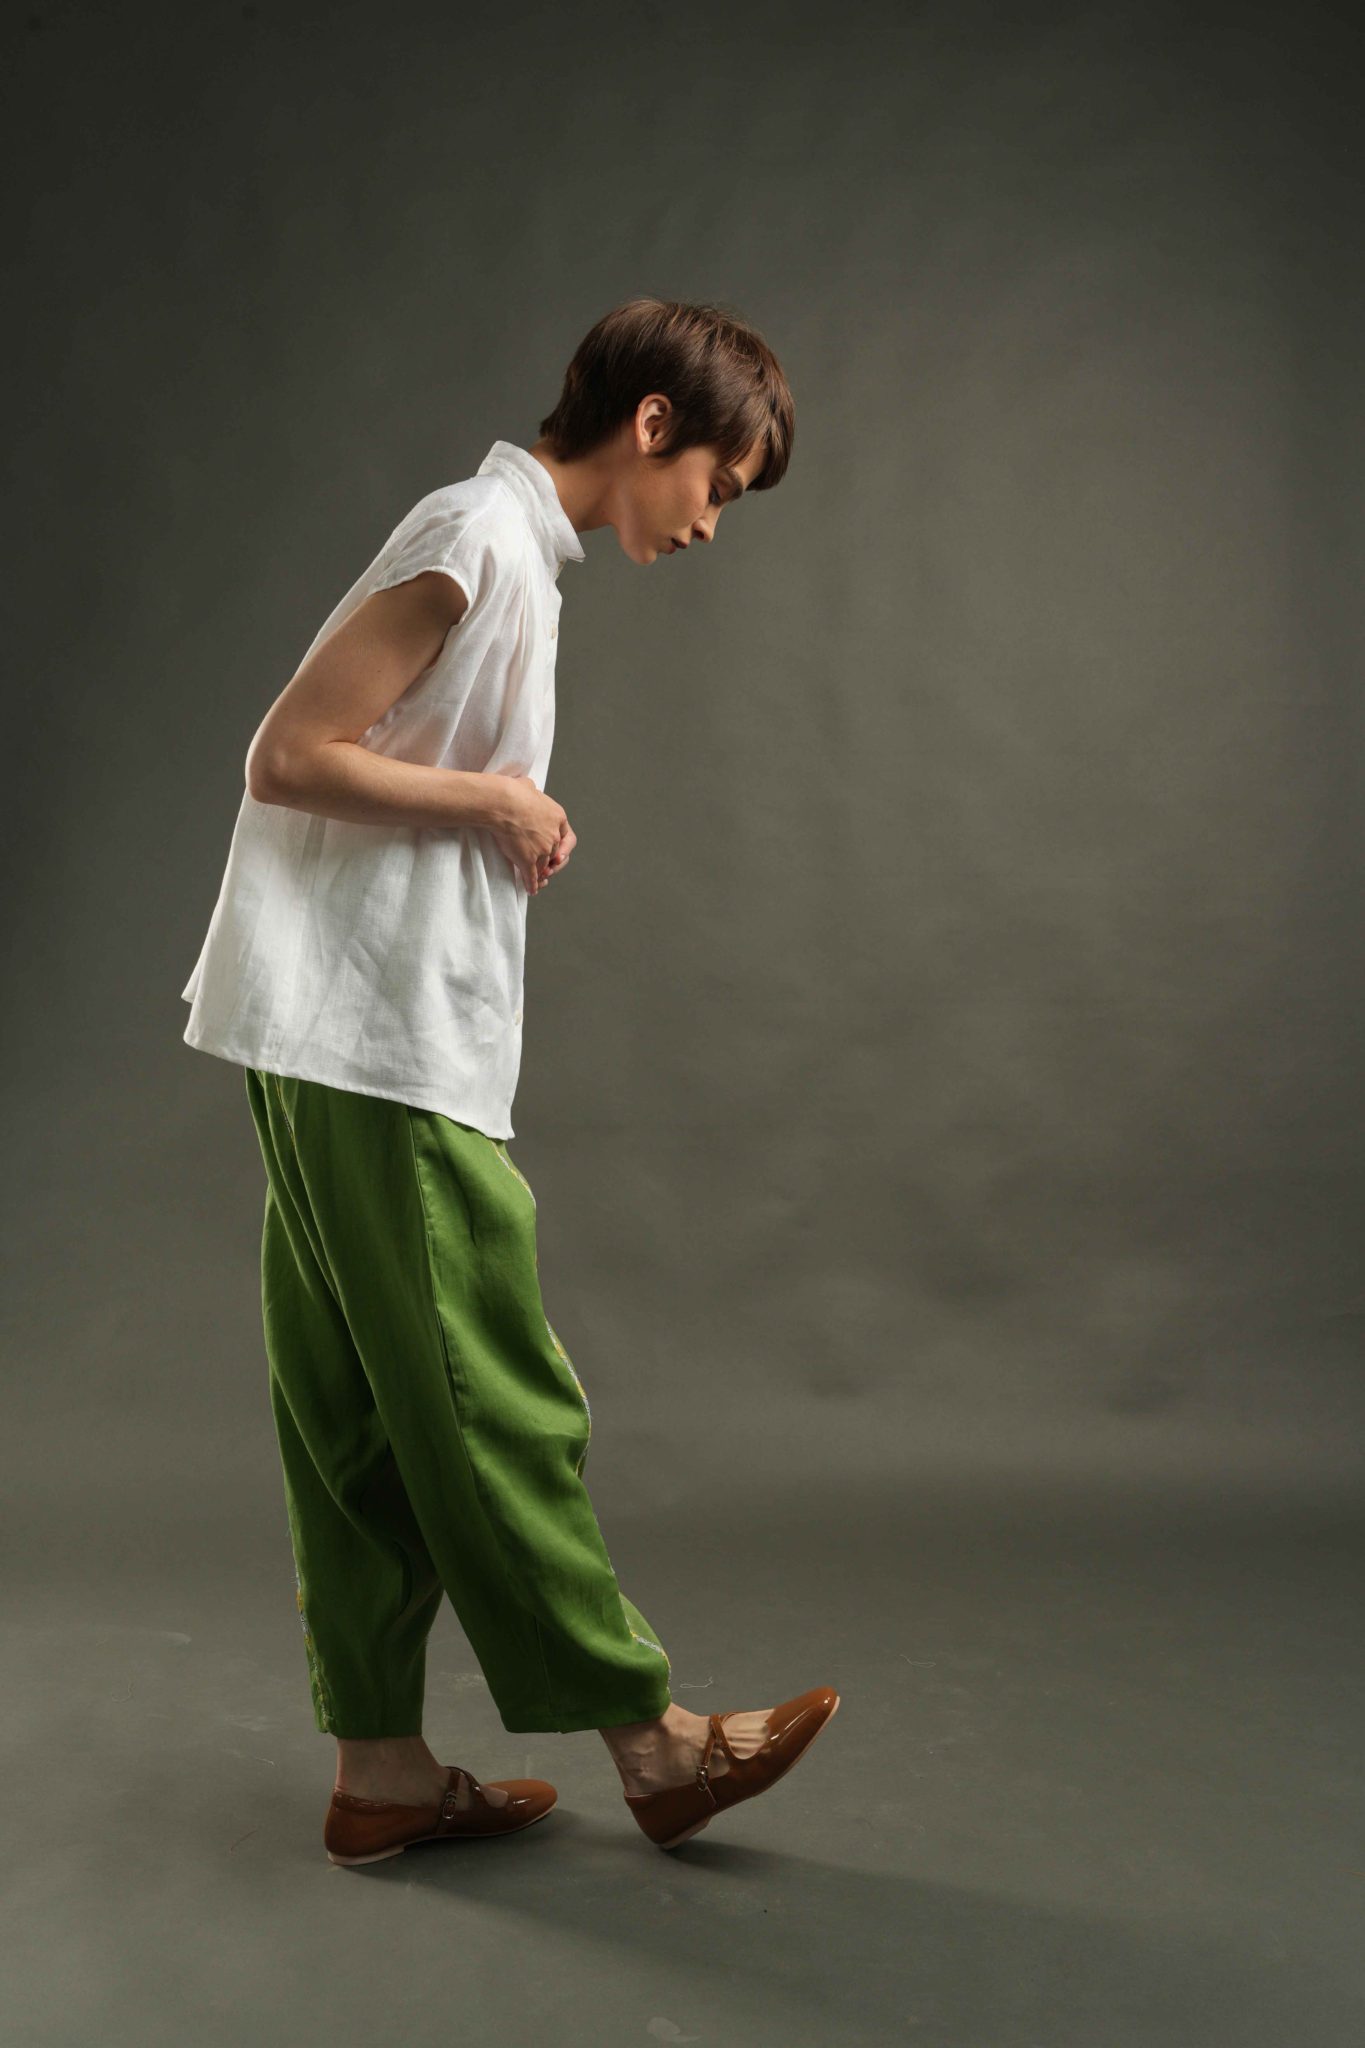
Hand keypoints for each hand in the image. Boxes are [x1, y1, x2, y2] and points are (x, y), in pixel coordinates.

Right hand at [484, 773, 575, 895]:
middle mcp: (553, 836)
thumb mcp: (528, 786)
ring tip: (537, 879)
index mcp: (558, 817)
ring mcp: (542, 850)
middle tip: (547, 868)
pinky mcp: (528, 860)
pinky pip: (532, 877)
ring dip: (540, 874)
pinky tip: (531, 890)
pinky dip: (531, 885)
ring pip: (543, 866)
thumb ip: (532, 792)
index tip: (559, 853)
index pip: (566, 837)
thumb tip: (526, 787)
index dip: (563, 847)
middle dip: (551, 862)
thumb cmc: (512, 792)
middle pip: (554, 854)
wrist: (502, 804)